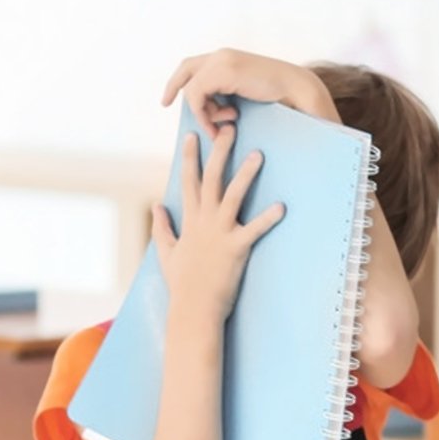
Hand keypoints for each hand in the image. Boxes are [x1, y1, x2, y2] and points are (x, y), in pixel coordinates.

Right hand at [153, 124, 284, 324]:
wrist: (193, 310)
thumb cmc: (183, 284)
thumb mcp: (166, 253)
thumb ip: (162, 228)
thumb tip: (157, 205)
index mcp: (189, 221)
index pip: (187, 181)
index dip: (190, 157)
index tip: (192, 135)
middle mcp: (203, 222)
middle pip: (211, 179)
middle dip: (219, 152)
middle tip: (229, 129)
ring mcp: (219, 234)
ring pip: (232, 196)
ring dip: (245, 174)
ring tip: (258, 155)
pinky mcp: (235, 249)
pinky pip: (254, 230)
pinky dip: (267, 218)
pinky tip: (281, 206)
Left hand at [162, 48, 335, 136]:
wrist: (298, 90)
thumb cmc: (278, 97)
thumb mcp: (246, 93)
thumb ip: (227, 94)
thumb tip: (209, 108)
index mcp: (228, 58)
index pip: (194, 65)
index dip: (180, 80)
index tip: (170, 99)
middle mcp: (222, 55)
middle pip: (186, 69)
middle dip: (174, 87)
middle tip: (166, 103)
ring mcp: (221, 61)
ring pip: (193, 89)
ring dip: (204, 112)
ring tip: (226, 123)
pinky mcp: (223, 72)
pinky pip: (198, 96)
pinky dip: (205, 114)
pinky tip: (224, 124)